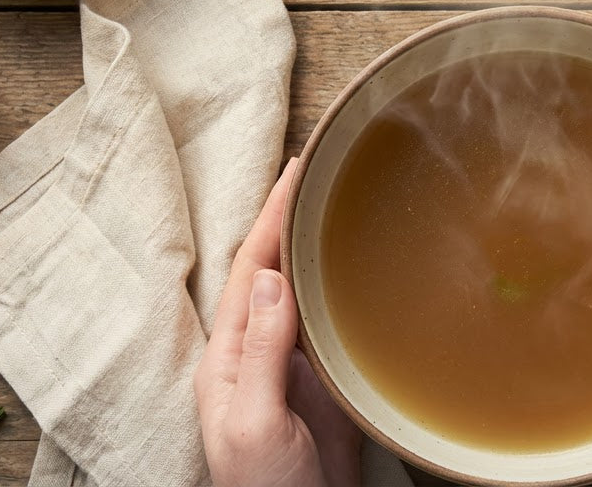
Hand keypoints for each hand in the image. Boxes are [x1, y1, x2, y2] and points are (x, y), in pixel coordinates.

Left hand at [195, 159, 361, 486]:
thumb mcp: (254, 422)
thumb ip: (261, 353)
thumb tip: (273, 280)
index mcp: (230, 356)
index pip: (252, 268)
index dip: (274, 215)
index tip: (299, 170)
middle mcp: (259, 352)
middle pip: (276, 268)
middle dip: (294, 217)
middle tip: (324, 169)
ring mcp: (294, 367)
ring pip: (305, 289)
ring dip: (318, 245)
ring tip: (342, 202)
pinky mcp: (327, 385)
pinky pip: (333, 322)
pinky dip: (343, 286)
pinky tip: (361, 269)